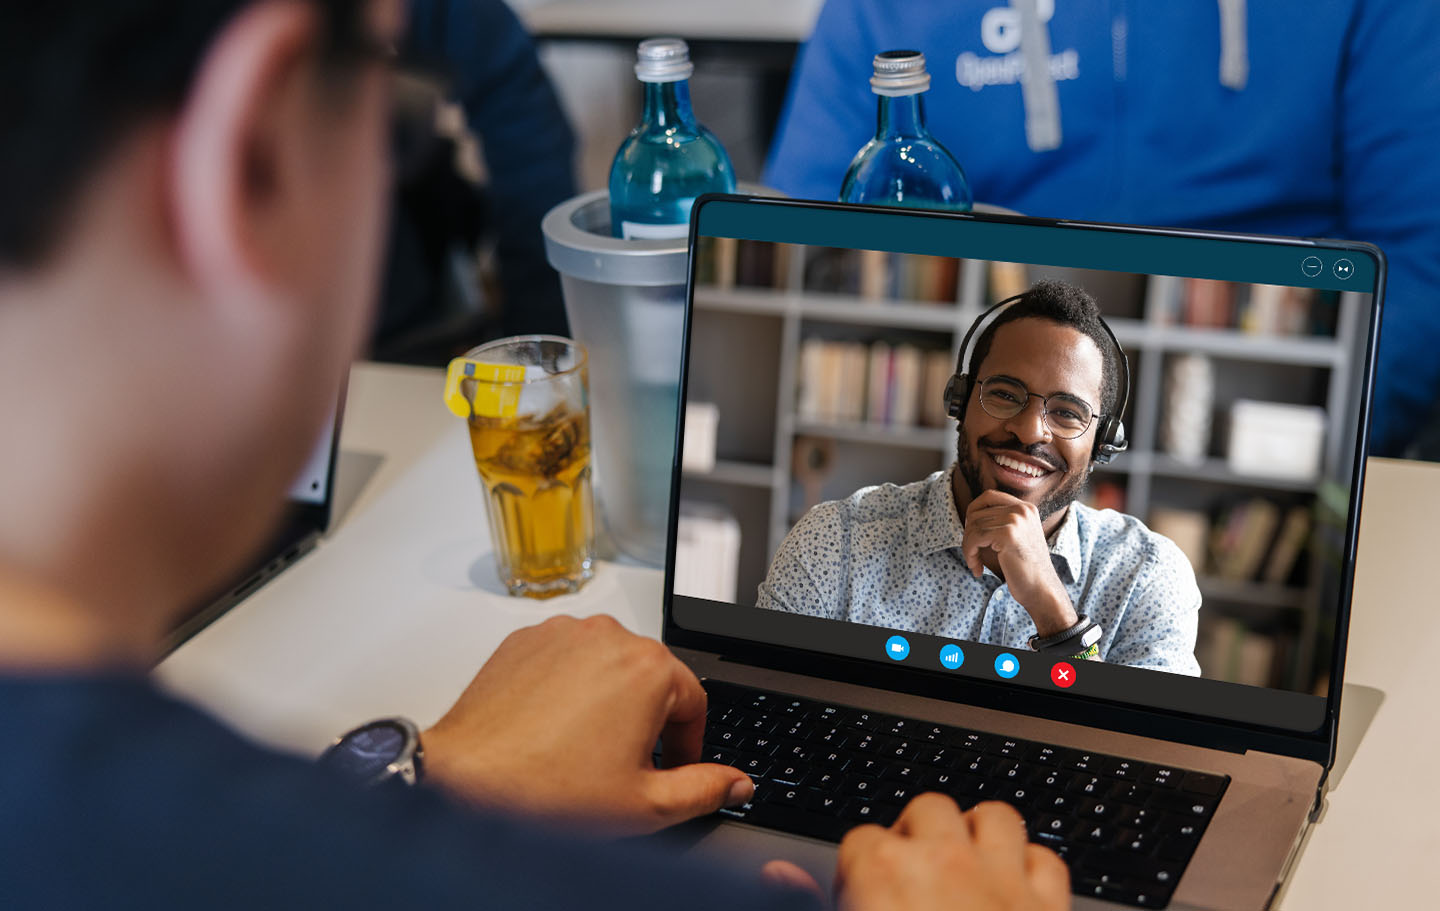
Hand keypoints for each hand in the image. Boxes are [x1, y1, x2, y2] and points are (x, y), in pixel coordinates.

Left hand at [420, 614, 751, 834]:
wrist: (466, 781)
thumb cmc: (547, 790)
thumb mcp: (645, 805)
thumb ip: (704, 789)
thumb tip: (737, 782)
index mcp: (650, 669)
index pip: (694, 702)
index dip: (688, 746)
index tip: (671, 770)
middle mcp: (609, 638)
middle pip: (651, 679)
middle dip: (647, 722)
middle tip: (625, 767)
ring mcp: (562, 633)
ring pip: (607, 666)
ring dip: (608, 701)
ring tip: (584, 750)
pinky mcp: (525, 639)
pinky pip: (565, 659)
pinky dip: (568, 689)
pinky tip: (554, 730)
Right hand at [836, 796, 1070, 910]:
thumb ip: (820, 900)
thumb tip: (784, 880)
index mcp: (883, 872)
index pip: (860, 841)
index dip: (857, 871)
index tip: (861, 897)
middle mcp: (944, 862)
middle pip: (927, 810)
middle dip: (918, 836)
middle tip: (912, 880)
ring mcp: (999, 880)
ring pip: (994, 817)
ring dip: (978, 834)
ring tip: (964, 864)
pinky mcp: (1045, 907)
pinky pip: (1044, 861)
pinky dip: (1031, 869)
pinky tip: (1015, 889)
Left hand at [962, 490, 1077, 637]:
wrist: (1041, 590)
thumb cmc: (1023, 568)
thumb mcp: (1011, 538)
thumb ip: (996, 523)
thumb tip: (967, 518)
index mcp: (1026, 507)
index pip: (988, 496)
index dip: (973, 513)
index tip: (972, 535)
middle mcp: (1022, 509)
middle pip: (977, 512)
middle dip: (968, 535)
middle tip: (972, 554)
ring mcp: (1016, 519)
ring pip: (973, 526)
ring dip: (968, 548)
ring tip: (975, 564)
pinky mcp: (1008, 534)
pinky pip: (974, 538)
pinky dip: (970, 554)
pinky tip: (977, 569)